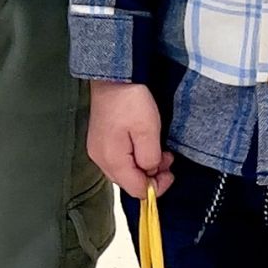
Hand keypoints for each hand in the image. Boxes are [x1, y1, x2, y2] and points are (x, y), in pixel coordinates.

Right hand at [87, 79, 172, 197]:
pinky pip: (119, 161)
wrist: (112, 77)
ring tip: (158, 150)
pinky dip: (133, 159)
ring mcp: (97, 151)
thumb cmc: (130, 101)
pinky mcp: (99, 143)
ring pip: (124, 172)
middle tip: (166, 158)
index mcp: (112, 160)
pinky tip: (142, 145)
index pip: (136, 190)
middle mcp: (100, 160)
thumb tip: (150, 173)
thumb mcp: (149, 131)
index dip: (156, 186)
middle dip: (151, 176)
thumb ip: (150, 159)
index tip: (170, 171)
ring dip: (143, 166)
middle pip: (129, 183)